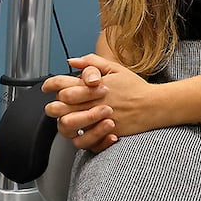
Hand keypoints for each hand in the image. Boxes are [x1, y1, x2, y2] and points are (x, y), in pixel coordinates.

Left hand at [45, 53, 159, 151]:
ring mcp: (98, 119)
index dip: (50, 84)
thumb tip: (71, 61)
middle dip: (52, 105)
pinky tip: (80, 131)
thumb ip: (91, 62)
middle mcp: (93, 102)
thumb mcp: (115, 68)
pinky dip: (79, 136)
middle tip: (53, 105)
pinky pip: (84, 140)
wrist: (154, 105)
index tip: (46, 86)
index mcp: (93, 85)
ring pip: (68, 124)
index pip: (62, 84)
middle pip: (60, 105)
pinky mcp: (105, 133)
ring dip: (62, 121)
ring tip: (65, 119)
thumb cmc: (135, 87)